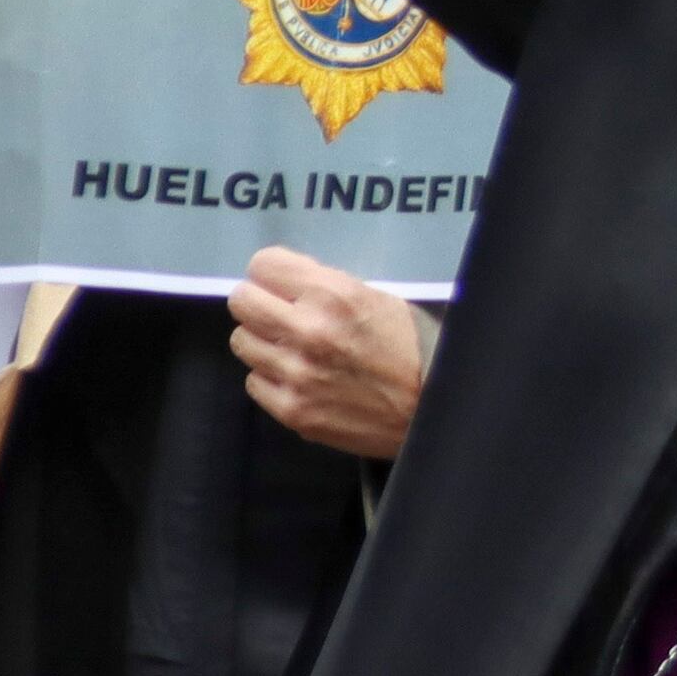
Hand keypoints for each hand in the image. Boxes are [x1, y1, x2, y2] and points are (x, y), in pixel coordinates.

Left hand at [226, 249, 433, 458]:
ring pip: (243, 341)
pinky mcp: (292, 409)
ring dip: (266, 342)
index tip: (282, 283)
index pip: (263, 266)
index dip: (273, 273)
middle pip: (242, 302)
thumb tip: (284, 283)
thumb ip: (326, 287)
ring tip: (294, 349)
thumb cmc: (413, 350)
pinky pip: (255, 381)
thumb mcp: (377, 299)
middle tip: (279, 314)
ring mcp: (296, 373)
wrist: (434, 408)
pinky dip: (273, 378)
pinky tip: (301, 377)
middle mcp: (308, 331)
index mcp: (334, 295)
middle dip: (259, 304)